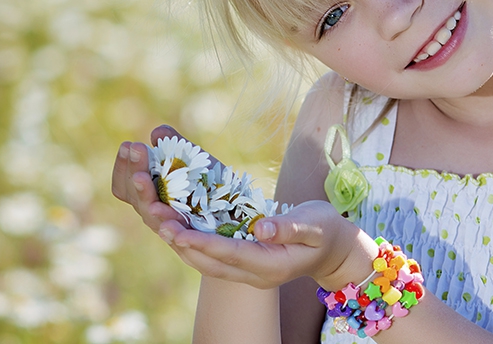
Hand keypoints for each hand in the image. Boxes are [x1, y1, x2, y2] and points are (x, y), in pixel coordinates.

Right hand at [111, 125, 214, 233]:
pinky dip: (167, 221)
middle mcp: (155, 213)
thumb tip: (157, 132)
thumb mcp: (195, 162)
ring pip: (151, 215)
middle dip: (134, 169)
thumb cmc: (212, 187)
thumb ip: (176, 147)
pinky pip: (176, 234)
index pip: (126, 184)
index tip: (128, 144)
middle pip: (136, 196)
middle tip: (135, 147)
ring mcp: (169, 229)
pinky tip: (162, 209)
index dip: (124, 165)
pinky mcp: (188, 241)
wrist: (240, 213)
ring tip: (141, 177)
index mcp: (152, 195)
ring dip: (145, 194)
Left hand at [156, 200, 377, 290]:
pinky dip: (193, 240)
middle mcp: (254, 274)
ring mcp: (248, 272)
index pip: (229, 254)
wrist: (336, 249)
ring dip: (181, 242)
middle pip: (209, 261)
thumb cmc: (327, 231)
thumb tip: (261, 228)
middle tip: (155, 218)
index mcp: (271, 266)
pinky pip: (212, 255)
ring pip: (206, 261)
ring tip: (158, 219)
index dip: (201, 241)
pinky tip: (178, 223)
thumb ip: (289, 228)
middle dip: (181, 241)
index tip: (176, 229)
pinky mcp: (244, 262)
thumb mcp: (314, 226)